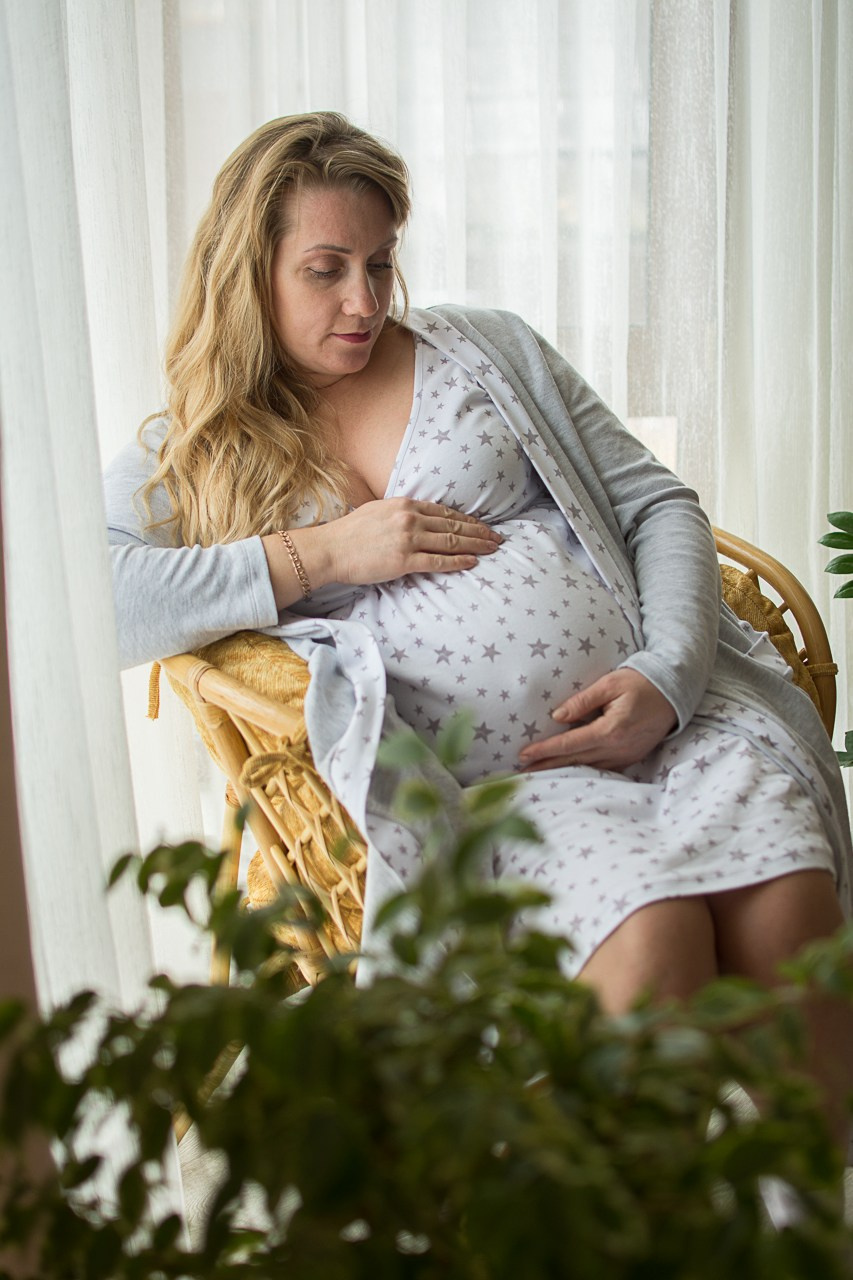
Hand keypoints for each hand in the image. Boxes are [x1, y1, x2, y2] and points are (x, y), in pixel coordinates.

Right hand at [322, 498, 501, 585]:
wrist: (331, 549)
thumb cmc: (350, 533)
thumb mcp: (378, 510)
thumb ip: (400, 513)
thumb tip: (417, 517)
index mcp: (405, 504)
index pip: (444, 511)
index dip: (467, 519)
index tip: (481, 525)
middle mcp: (410, 518)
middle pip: (454, 525)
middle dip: (479, 532)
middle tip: (497, 538)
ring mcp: (408, 539)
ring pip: (451, 541)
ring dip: (475, 545)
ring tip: (491, 549)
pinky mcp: (404, 560)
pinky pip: (438, 561)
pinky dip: (458, 561)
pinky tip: (472, 562)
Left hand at [517, 669, 676, 772]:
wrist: (674, 693)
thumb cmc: (641, 682)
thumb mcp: (610, 684)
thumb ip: (582, 701)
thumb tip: (557, 716)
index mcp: (611, 730)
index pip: (570, 744)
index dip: (545, 750)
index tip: (524, 754)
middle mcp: (618, 748)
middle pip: (575, 761)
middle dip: (547, 766)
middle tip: (521, 772)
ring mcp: (626, 756)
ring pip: (587, 768)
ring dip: (562, 771)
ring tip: (538, 774)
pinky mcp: (631, 758)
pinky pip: (602, 769)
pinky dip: (583, 771)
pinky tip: (567, 772)